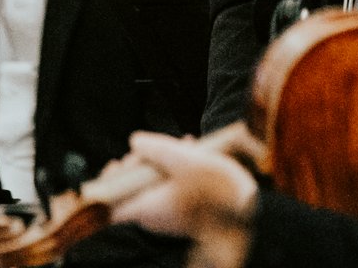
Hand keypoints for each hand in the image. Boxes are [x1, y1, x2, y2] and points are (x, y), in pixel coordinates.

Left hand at [111, 132, 256, 267]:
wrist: (249, 214)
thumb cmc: (218, 190)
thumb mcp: (187, 160)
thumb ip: (158, 149)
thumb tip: (135, 140)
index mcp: (146, 208)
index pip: (110, 203)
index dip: (109, 182)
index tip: (119, 161)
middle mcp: (154, 216)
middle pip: (134, 189)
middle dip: (144, 162)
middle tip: (158, 146)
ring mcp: (170, 216)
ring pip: (156, 186)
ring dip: (165, 164)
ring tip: (185, 143)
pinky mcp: (185, 213)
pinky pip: (172, 190)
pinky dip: (178, 173)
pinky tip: (194, 153)